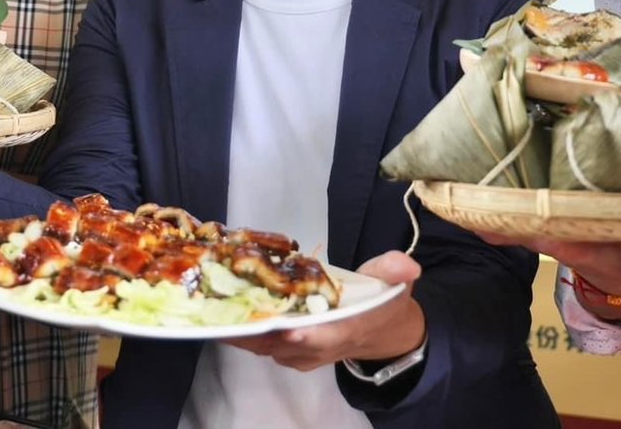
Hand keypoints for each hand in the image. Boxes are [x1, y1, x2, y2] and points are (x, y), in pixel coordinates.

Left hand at [225, 252, 424, 370]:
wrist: (377, 332)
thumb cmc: (381, 303)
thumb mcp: (394, 283)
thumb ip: (395, 270)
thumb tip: (408, 265)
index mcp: (346, 330)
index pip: (322, 338)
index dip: (302, 335)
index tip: (283, 327)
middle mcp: (318, 348)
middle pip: (281, 343)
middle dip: (255, 327)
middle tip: (227, 305)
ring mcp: (298, 354)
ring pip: (263, 345)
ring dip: (239, 328)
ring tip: (212, 304)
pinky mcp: (284, 351)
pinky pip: (257, 343)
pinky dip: (238, 329)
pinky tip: (219, 309)